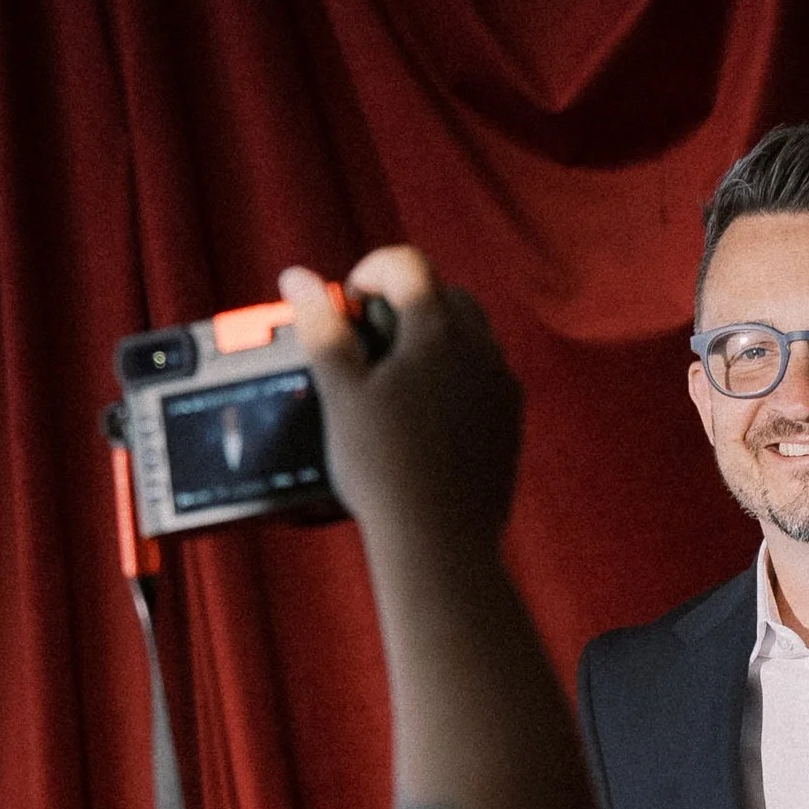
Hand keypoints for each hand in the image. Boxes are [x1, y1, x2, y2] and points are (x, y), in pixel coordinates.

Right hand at [281, 246, 521, 543]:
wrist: (440, 543)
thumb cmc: (383, 469)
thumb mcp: (341, 395)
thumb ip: (322, 329)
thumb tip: (296, 278)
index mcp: (437, 332)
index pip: (408, 265)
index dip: (372, 271)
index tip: (349, 303)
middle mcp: (480, 349)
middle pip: (447, 295)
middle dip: (408, 301)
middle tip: (370, 339)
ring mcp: (502, 385)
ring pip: (472, 336)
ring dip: (435, 338)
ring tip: (397, 378)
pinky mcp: (511, 421)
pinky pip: (486, 377)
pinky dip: (457, 377)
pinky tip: (428, 415)